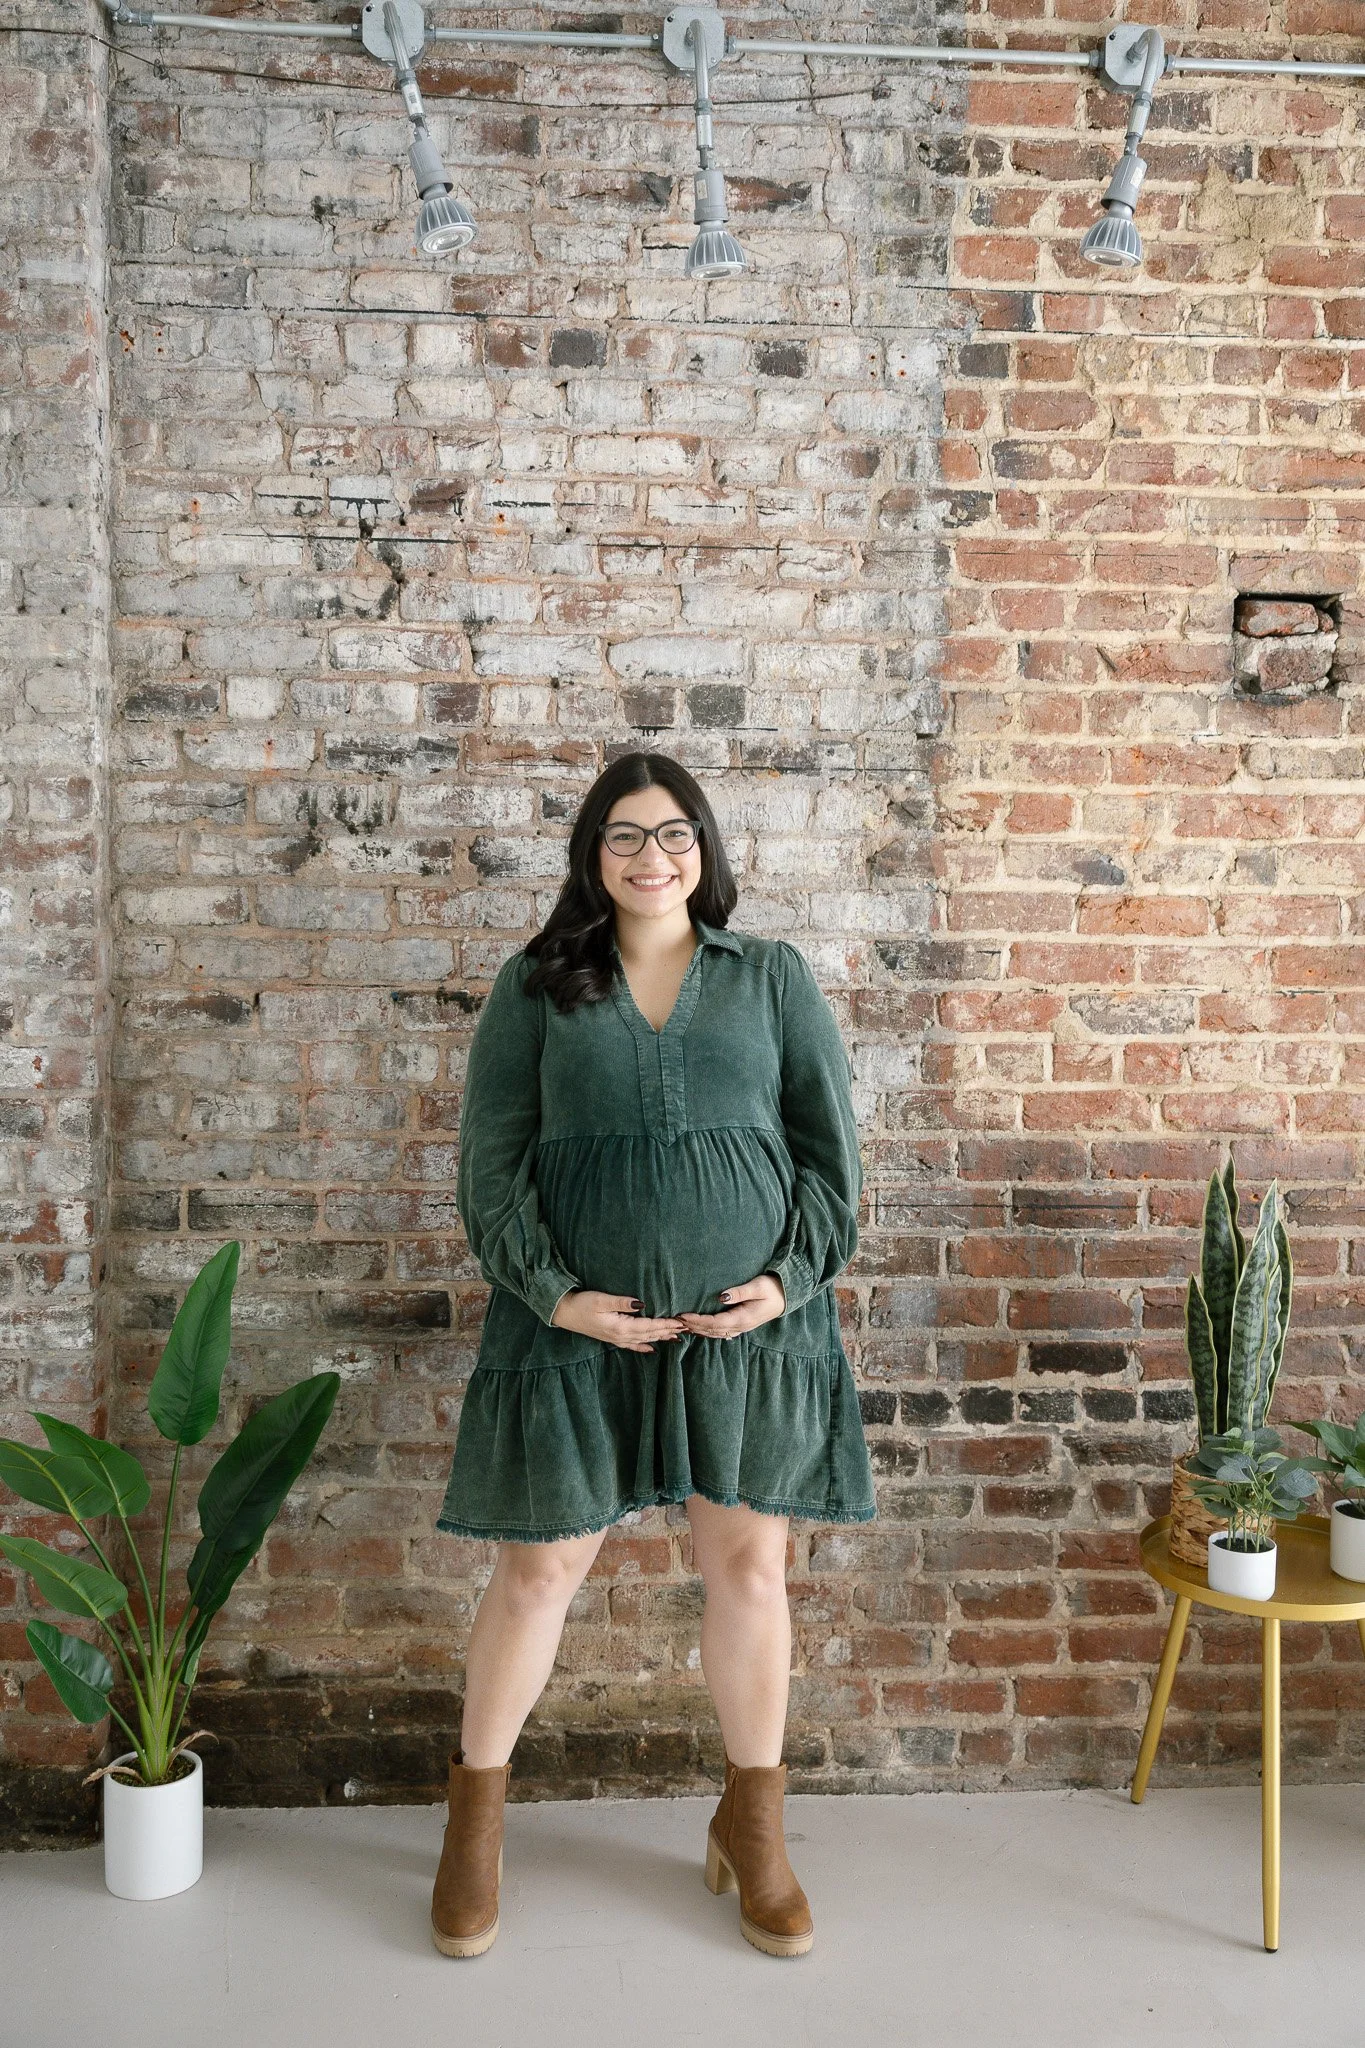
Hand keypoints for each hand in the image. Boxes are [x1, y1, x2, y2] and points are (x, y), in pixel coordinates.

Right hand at [550, 1289, 686, 1354]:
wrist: (564, 1313)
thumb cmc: (582, 1304)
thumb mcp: (601, 1299)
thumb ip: (622, 1302)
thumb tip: (642, 1304)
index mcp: (621, 1326)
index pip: (650, 1325)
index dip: (666, 1323)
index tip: (681, 1321)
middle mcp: (621, 1336)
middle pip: (650, 1334)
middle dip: (668, 1331)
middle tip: (686, 1328)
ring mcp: (617, 1339)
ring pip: (644, 1339)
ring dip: (661, 1337)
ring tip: (677, 1336)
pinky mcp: (612, 1338)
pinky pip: (632, 1345)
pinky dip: (644, 1346)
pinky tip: (652, 1348)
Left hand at [673, 1272, 785, 1341]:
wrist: (787, 1297)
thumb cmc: (773, 1288)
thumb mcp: (757, 1286)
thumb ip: (740, 1292)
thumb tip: (721, 1296)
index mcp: (743, 1317)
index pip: (715, 1322)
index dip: (697, 1320)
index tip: (682, 1315)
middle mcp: (740, 1326)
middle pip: (712, 1330)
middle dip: (693, 1326)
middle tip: (675, 1320)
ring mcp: (741, 1328)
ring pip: (715, 1333)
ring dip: (699, 1330)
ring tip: (682, 1325)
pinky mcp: (741, 1325)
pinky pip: (721, 1332)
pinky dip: (708, 1331)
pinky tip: (699, 1330)